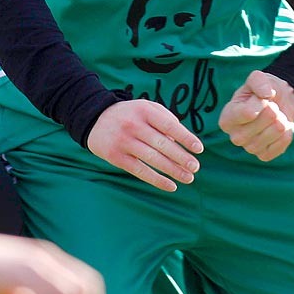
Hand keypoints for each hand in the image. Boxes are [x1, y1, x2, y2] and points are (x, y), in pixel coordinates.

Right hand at [86, 100, 201, 190]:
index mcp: (144, 111)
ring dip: (173, 170)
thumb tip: (181, 141)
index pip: (169, 125)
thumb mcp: (146, 108)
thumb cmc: (129, 114)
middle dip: (181, 158)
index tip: (199, 149)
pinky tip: (170, 185)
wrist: (94, 118)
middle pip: (162, 144)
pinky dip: (157, 180)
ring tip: (188, 178)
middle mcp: (134, 125)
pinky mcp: (116, 157)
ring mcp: (124, 141)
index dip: (186, 138)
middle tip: (195, 167)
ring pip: (152, 159)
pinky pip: (139, 171)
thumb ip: (165, 119)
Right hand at [219, 70, 293, 161]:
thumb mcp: (258, 78)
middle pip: (261, 124)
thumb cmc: (263, 90)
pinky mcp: (264, 155)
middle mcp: (235, 136)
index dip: (261, 102)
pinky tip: (282, 127)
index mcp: (227, 118)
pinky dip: (286, 134)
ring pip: (273, 134)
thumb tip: (266, 94)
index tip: (262, 98)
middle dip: (272, 111)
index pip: (247, 113)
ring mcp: (249, 148)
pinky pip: (280, 146)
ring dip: (281, 121)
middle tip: (271, 106)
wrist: (279, 101)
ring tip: (277, 116)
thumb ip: (259, 81)